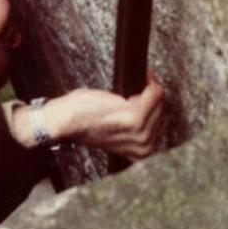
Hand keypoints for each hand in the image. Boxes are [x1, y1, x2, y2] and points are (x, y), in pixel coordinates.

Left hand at [12, 70, 167, 158]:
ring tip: (135, 85)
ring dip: (149, 89)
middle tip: (139, 85)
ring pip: (160, 100)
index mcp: (143, 152)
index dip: (154, 104)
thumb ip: (134, 125)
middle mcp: (145, 146)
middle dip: (151, 95)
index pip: (162, 121)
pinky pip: (154, 93)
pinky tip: (142, 76)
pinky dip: (149, 81)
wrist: (64, 122)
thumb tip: (148, 105)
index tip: (146, 90)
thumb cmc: (83, 123)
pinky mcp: (134, 118)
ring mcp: (141, 134)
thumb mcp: (114, 130)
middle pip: (163, 110)